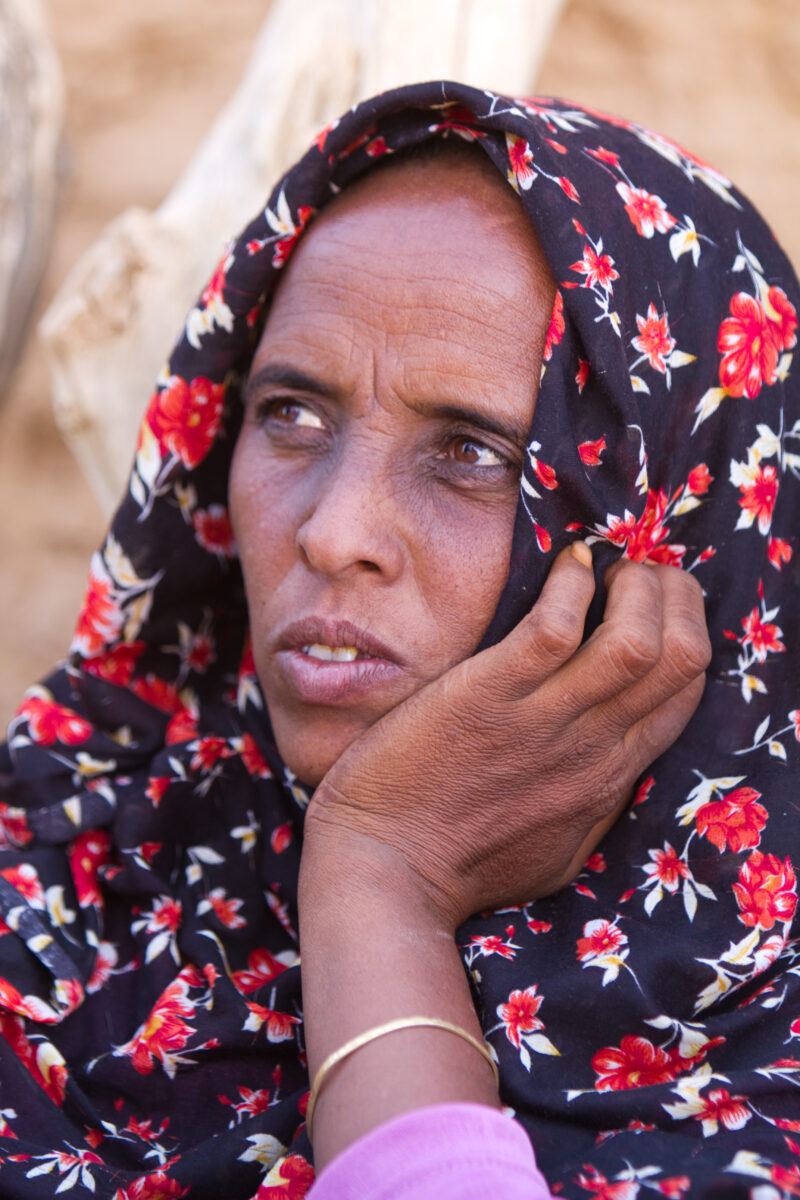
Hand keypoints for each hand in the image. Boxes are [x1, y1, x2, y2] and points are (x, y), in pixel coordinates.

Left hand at [303, 545, 710, 929]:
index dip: (683, 630)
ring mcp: (542, 721)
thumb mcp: (556, 845)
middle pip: (682, 658)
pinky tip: (562, 567)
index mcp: (609, 777)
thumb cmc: (460, 862)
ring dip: (634, 585)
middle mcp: (592, 747)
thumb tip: (613, 764)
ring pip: (636, 640)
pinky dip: (570, 584)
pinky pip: (554, 627)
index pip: (684, 690)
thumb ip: (592, 802)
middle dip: (675, 596)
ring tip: (600, 567)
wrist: (386, 875)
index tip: (650, 603)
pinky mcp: (486, 696)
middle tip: (634, 572)